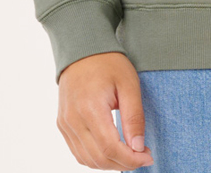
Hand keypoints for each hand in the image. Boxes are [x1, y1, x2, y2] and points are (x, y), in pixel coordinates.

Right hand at [57, 51, 154, 167]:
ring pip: (86, 159)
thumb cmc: (108, 63)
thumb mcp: (129, 84)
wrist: (82, 49)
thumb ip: (134, 117)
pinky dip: (95, 158)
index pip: (110, 148)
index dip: (130, 159)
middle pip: (98, 158)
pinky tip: (111, 152)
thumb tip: (138, 147)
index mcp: (90, 108)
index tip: (147, 157)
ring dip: (109, 164)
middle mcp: (73, 119)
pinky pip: (77, 151)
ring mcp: (65, 123)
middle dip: (123, 164)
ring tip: (129, 155)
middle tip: (142, 157)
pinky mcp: (63, 124)